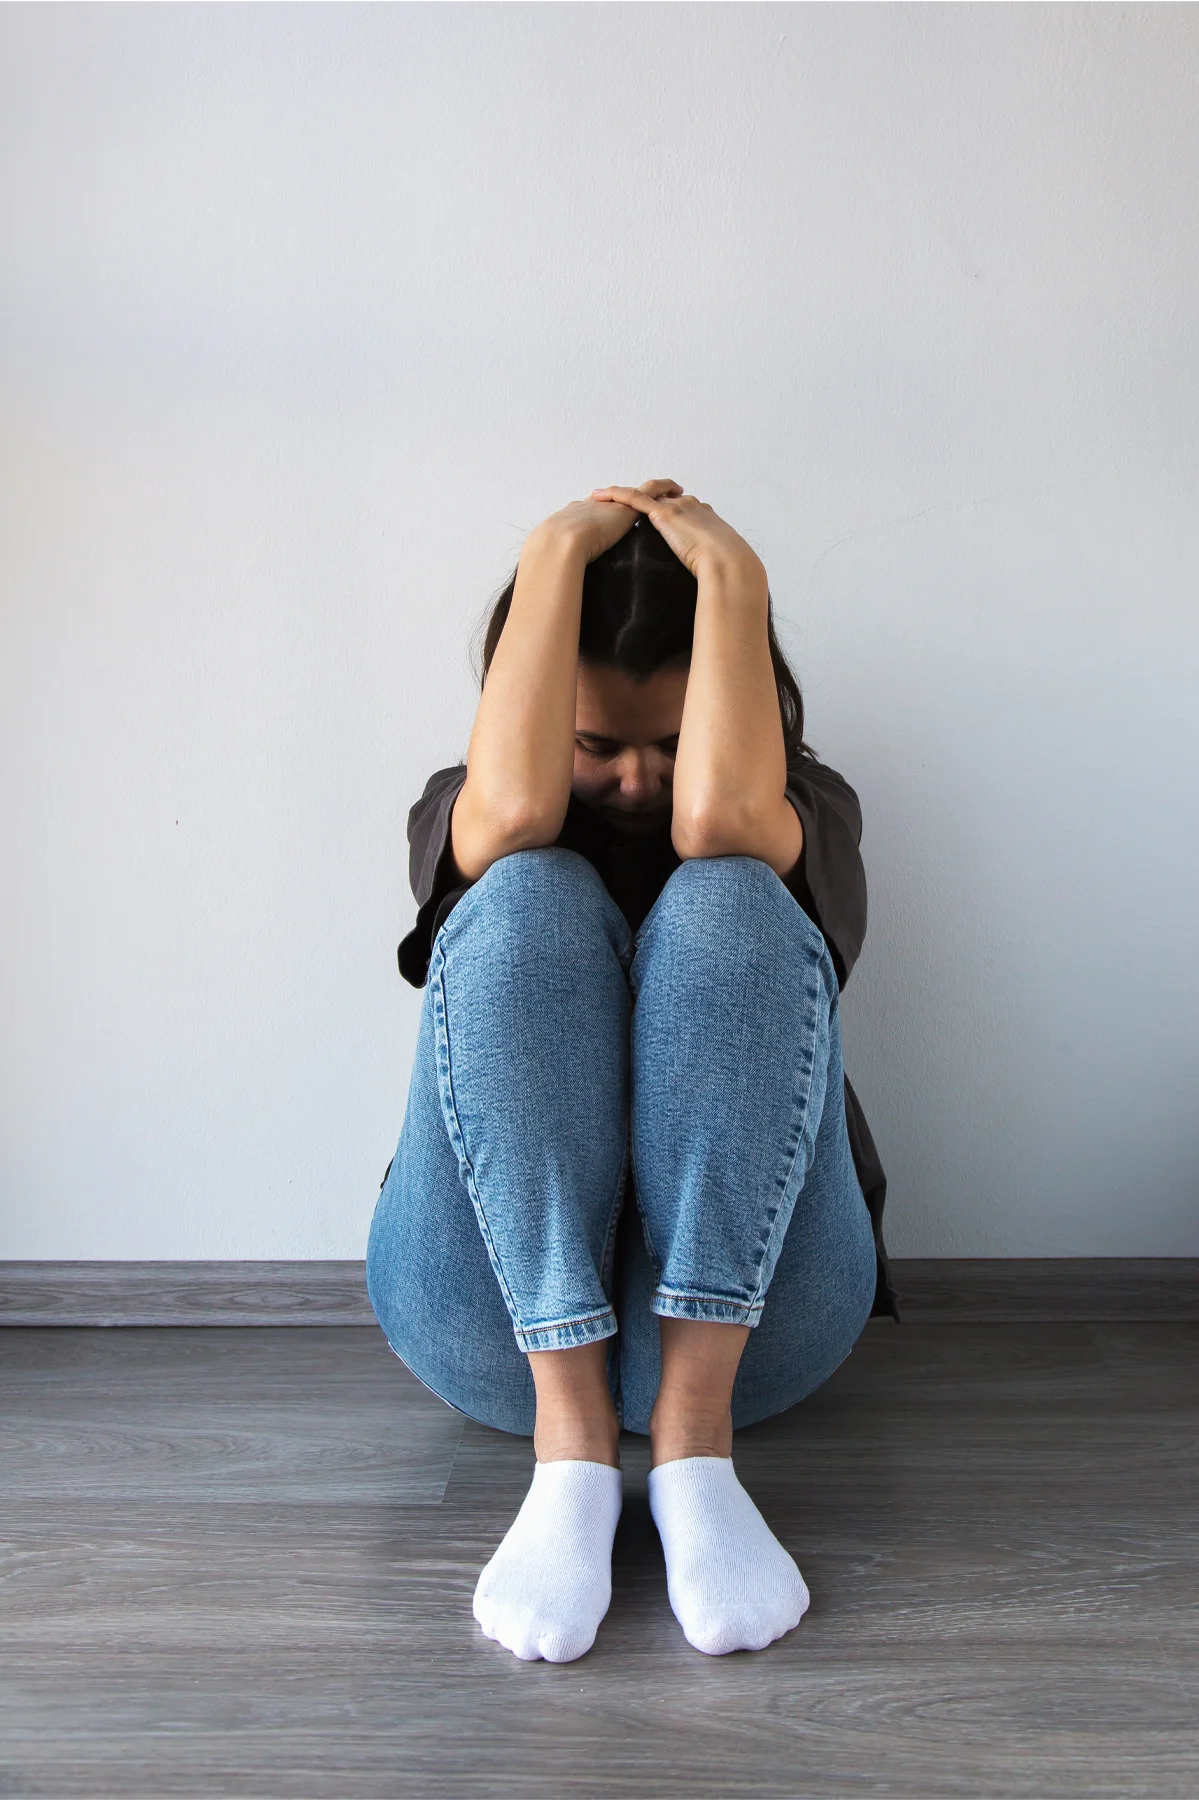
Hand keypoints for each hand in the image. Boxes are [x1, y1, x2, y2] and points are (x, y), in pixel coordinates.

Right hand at [529, 480, 663, 565]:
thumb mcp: (565, 554)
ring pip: (639, 490)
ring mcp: (613, 502)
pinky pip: (651, 490)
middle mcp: (599, 504)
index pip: (599, 512)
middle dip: (634, 499)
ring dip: (654, 491)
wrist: (564, 541)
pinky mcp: (627, 504)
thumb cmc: (561, 553)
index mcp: (581, 516)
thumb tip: (567, 570)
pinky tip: (675, 489)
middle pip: (620, 498)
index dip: (610, 512)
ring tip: (670, 492)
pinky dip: (663, 487)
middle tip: (650, 502)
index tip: (619, 516)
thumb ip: (571, 557)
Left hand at [588, 481, 764, 580]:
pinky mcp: (665, 514)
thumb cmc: (726, 566)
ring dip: (619, 495)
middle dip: (641, 501)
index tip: (654, 517)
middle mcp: (688, 505)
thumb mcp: (716, 559)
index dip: (664, 510)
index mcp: (702, 515)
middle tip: (621, 509)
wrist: (727, 560)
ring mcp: (676, 507)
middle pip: (659, 499)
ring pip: (642, 495)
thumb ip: (705, 560)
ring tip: (598, 496)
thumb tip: (703, 575)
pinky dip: (616, 495)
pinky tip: (600, 495)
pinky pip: (635, 499)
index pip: (679, 508)